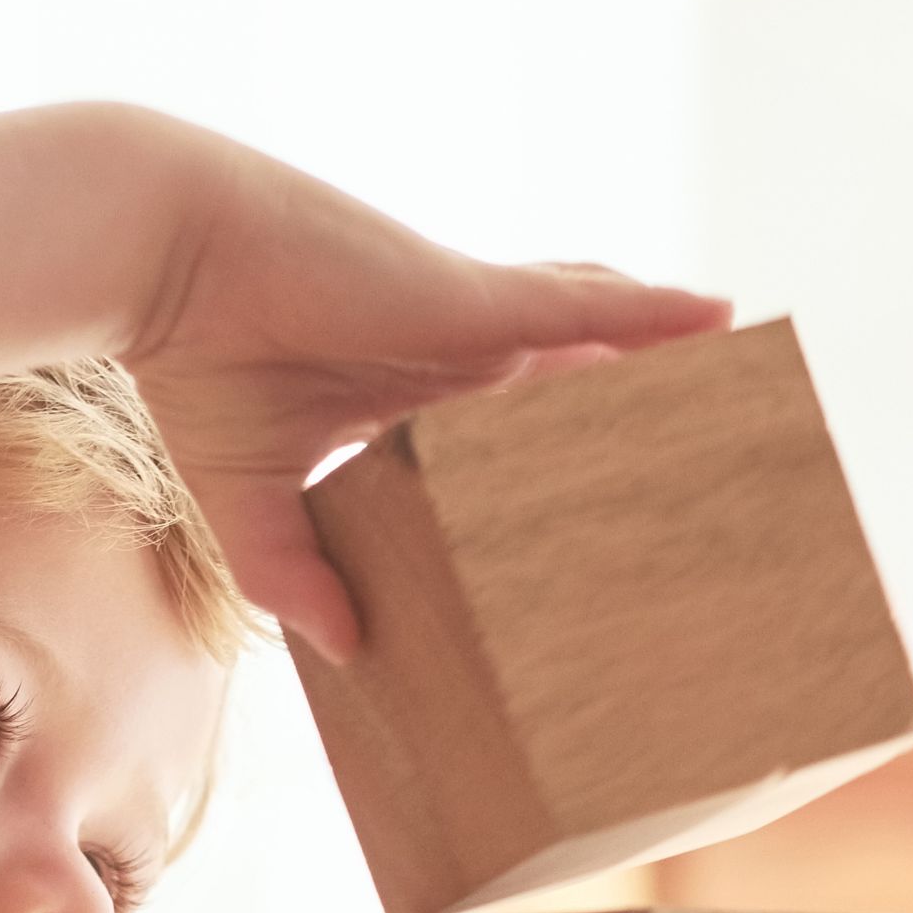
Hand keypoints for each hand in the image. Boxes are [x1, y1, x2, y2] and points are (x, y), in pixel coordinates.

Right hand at [112, 122, 727, 653]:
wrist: (164, 263)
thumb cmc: (197, 360)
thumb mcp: (249, 496)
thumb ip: (294, 574)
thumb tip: (349, 650)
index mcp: (409, 393)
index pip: (507, 426)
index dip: (557, 450)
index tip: (604, 495)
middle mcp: (456, 352)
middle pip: (575, 380)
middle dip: (636, 406)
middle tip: (708, 453)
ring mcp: (472, 319)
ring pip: (600, 343)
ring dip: (669, 364)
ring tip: (747, 387)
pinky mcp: (476, 297)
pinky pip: (591, 309)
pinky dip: (657, 315)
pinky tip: (721, 316)